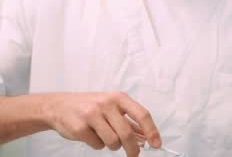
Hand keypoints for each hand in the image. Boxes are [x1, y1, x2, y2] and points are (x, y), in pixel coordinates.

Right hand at [43, 92, 160, 156]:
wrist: (57, 106)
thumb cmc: (90, 106)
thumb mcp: (112, 106)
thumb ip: (129, 120)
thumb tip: (146, 137)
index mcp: (119, 97)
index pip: (142, 114)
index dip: (151, 131)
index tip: (157, 144)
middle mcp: (106, 104)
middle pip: (127, 133)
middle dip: (133, 148)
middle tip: (134, 155)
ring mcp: (92, 115)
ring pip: (113, 142)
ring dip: (113, 146)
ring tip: (105, 137)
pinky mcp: (79, 128)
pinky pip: (97, 145)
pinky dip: (97, 145)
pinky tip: (91, 135)